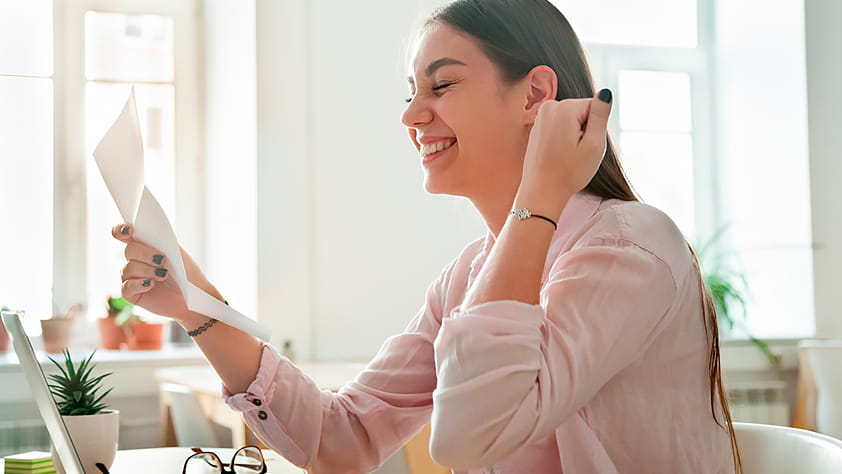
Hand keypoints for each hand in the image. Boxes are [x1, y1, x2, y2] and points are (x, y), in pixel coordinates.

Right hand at [111, 223, 222, 322]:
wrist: (194, 295)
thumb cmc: (186, 274)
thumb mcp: (177, 253)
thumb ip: (161, 242)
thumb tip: (148, 232)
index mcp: (143, 247)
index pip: (123, 234)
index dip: (121, 230)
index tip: (130, 229)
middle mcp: (134, 261)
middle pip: (129, 250)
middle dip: (145, 254)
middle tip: (163, 260)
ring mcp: (130, 277)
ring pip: (128, 268)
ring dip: (147, 270)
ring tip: (164, 275)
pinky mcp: (131, 294)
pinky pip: (126, 287)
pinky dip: (139, 284)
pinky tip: (150, 284)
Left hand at [517, 89, 612, 215]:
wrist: (541, 192)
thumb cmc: (569, 172)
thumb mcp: (594, 144)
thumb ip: (601, 114)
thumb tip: (605, 92)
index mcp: (564, 108)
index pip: (595, 107)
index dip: (595, 128)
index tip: (584, 146)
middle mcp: (549, 106)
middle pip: (582, 111)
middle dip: (584, 130)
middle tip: (576, 152)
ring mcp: (541, 116)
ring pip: (572, 119)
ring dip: (574, 135)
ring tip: (566, 154)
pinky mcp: (537, 126)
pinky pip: (560, 127)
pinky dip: (563, 139)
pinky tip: (557, 154)